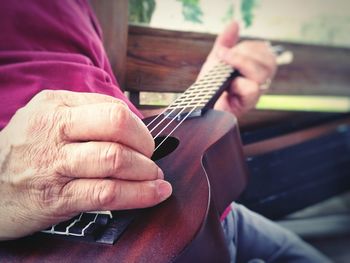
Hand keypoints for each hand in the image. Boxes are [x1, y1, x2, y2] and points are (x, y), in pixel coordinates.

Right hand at [0, 90, 171, 239]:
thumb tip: (134, 126)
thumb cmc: (26, 151)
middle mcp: (53, 129)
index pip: (112, 107)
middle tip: (150, 158)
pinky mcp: (56, 198)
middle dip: (146, 144)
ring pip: (115, 159)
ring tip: (155, 177)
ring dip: (146, 171)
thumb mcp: (47, 119)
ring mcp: (53, 164)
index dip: (138, 127)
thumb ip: (86, 115)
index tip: (145, 142)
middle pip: (117, 125)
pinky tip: (155, 193)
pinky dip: (139, 194)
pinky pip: (107, 194)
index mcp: (55, 105)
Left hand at [198, 21, 276, 116]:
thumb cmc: (211, 86)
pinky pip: (252, 89)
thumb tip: (234, 24)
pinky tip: (228, 85)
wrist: (199, 104)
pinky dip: (239, 83)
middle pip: (269, 62)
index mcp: (256, 69)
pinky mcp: (247, 104)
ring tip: (224, 67)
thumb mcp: (216, 60)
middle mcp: (259, 81)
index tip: (226, 51)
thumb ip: (226, 42)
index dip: (249, 48)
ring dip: (241, 64)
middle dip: (244, 54)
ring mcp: (255, 93)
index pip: (267, 53)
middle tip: (225, 57)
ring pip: (262, 73)